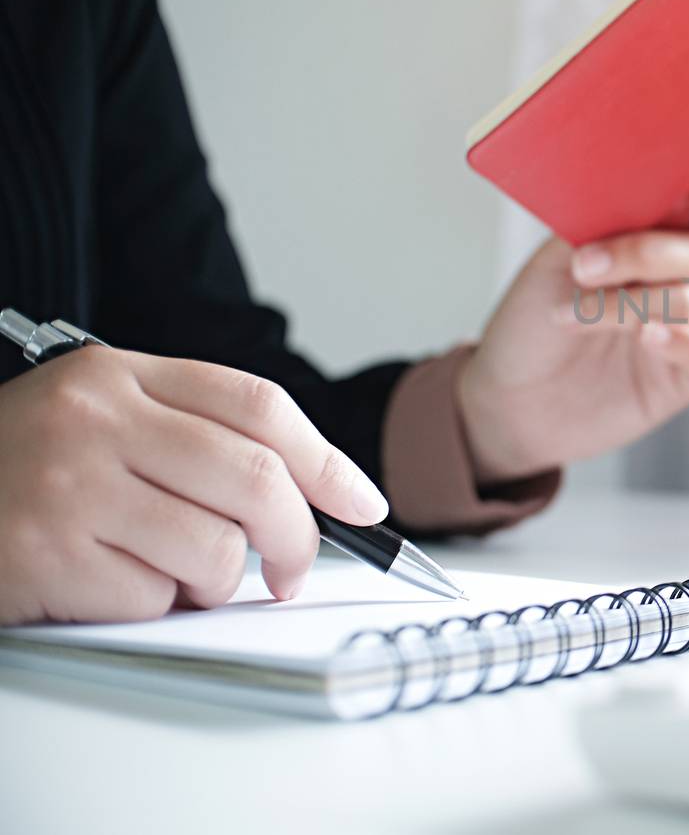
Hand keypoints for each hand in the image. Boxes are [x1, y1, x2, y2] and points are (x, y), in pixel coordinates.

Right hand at [0, 348, 387, 623]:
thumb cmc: (20, 470)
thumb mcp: (100, 421)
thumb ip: (193, 436)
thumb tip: (313, 494)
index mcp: (118, 374)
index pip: (258, 405)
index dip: (327, 459)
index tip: (364, 501)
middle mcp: (94, 420)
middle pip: (255, 478)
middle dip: (297, 536)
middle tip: (292, 569)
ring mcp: (67, 486)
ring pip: (215, 548)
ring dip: (215, 581)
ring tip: (171, 573)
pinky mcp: (45, 555)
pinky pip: (152, 597)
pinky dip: (151, 605)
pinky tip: (107, 585)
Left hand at [457, 177, 688, 476]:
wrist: (510, 398)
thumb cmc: (531, 323)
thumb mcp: (554, 259)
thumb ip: (602, 224)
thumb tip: (636, 197)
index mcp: (650, 234)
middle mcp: (672, 277)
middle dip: (654, 253)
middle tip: (592, 264)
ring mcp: (681, 326)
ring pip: (688, 299)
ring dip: (625, 304)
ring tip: (570, 315)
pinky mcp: (683, 375)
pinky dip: (683, 343)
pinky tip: (645, 338)